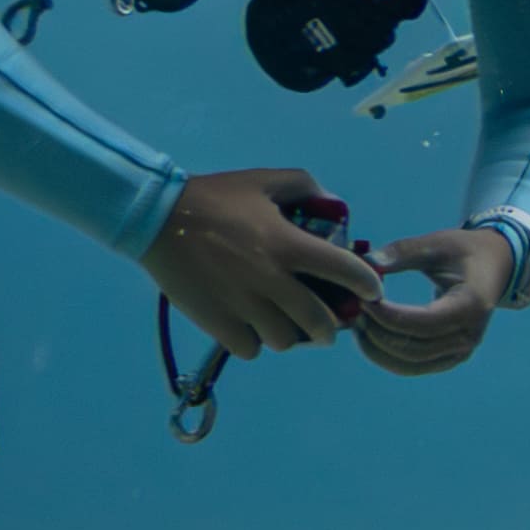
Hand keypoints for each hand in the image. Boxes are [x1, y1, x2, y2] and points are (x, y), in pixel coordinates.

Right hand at [147, 170, 374, 357]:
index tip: (371, 292)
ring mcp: (245, 305)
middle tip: (329, 327)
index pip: (345, 273)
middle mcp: (273, 280)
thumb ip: (306, 187)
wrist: (158, 218)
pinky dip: (255, 343)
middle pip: (319, 322)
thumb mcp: (265, 180)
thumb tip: (336, 206)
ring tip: (285, 326)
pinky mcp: (218, 323)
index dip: (366, 285)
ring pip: (285, 341)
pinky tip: (251, 329)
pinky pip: (251, 349)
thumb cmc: (216, 196)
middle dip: (331, 328)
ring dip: (291, 336)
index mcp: (289, 245)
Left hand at [348, 228, 508, 378]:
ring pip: (409, 363)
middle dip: (377, 331)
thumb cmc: (463, 251)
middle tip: (351, 310)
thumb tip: (367, 262)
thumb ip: (403, 252)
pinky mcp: (450, 358)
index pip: (423, 322)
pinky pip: (412, 366)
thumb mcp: (437, 243)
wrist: (493, 267)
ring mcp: (461, 352)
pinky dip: (386, 356)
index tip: (362, 299)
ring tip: (356, 323)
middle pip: (413, 347)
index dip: (388, 316)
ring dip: (377, 347)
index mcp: (472, 305)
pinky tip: (368, 335)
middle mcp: (469, 335)